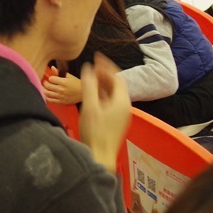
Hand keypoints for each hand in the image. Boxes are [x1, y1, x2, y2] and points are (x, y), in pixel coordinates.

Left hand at [42, 72, 82, 103]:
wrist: (84, 93)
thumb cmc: (77, 84)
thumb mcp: (70, 76)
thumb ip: (60, 72)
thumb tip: (52, 68)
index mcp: (64, 82)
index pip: (51, 79)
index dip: (50, 78)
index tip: (50, 78)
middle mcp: (61, 90)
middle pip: (48, 86)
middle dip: (45, 83)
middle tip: (45, 82)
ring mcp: (61, 96)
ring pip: (47, 93)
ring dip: (43, 90)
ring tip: (44, 87)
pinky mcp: (61, 102)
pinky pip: (51, 100)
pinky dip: (47, 97)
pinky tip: (47, 94)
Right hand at [78, 54, 131, 170]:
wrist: (100, 156)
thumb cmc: (95, 132)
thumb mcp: (89, 106)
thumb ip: (89, 86)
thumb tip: (88, 68)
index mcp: (121, 101)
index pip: (117, 77)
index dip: (106, 65)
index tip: (96, 57)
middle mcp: (125, 106)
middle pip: (116, 85)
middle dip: (104, 74)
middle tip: (92, 66)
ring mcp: (121, 115)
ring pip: (113, 93)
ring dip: (103, 84)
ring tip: (90, 78)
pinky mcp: (116, 121)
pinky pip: (111, 102)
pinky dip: (103, 94)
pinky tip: (92, 95)